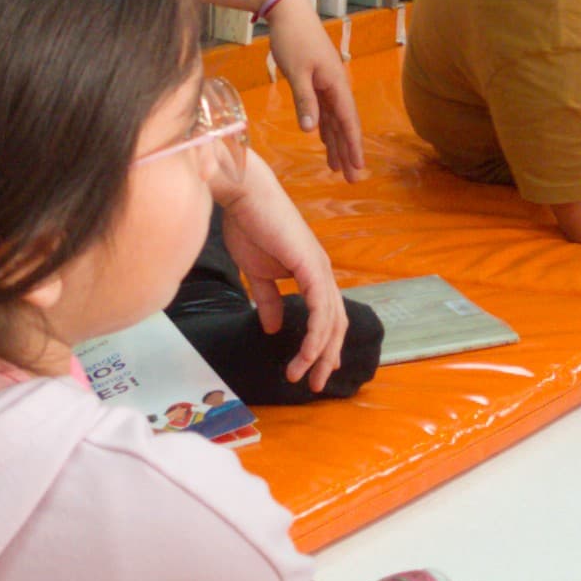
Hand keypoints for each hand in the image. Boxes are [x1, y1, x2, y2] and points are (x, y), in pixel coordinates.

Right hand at [215, 160, 350, 391]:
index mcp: (312, 272)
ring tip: (302, 376)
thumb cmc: (249, 226)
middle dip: (327, 356)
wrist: (244, 196)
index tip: (315, 368)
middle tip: (315, 384)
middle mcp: (322, 272)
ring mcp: (320, 269)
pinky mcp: (312, 267)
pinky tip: (305, 354)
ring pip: (331, 321)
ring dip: (318, 353)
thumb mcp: (257, 273)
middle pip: (336, 323)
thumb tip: (271, 327)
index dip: (325, 343)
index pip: (327, 314)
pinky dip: (315, 335)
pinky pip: (321, 309)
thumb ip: (268, 299)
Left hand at [265, 0, 368, 178]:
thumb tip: (311, 129)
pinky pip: (324, 110)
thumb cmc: (293, 38)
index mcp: (335, 84)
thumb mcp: (296, 71)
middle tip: (352, 179)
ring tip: (338, 168)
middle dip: (348, 152)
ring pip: (334, 120)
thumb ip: (305, 101)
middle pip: (344, 125)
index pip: (347, 122)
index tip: (357, 168)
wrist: (288, 11)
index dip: (352, 146)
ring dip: (336, 143)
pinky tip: (324, 141)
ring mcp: (327, 83)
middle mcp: (335, 86)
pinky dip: (325, 127)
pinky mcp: (316, 80)